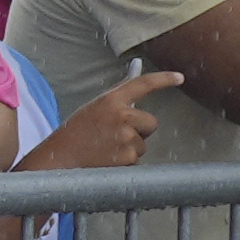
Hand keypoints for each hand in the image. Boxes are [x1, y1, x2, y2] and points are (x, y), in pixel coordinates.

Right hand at [25, 66, 175, 175]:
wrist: (59, 160)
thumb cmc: (75, 134)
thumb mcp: (95, 109)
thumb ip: (118, 100)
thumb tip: (137, 79)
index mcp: (111, 100)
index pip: (143, 84)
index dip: (164, 79)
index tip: (180, 77)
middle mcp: (121, 116)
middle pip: (151, 123)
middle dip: (141, 131)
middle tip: (117, 136)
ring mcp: (125, 137)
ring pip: (143, 144)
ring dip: (130, 148)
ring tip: (106, 150)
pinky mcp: (127, 158)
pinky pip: (136, 160)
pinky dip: (125, 162)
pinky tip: (106, 160)